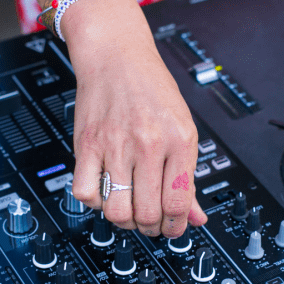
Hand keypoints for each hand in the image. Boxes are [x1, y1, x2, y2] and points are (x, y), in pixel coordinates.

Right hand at [62, 0, 207, 237]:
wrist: (117, 56)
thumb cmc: (152, 89)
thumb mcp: (183, 128)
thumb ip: (188, 176)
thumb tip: (197, 217)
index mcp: (180, 140)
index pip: (178, 204)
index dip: (176, 226)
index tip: (172, 227)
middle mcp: (148, 144)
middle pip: (147, 214)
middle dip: (150, 228)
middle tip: (150, 221)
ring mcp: (115, 145)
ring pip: (116, 211)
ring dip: (123, 220)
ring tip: (128, 208)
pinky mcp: (87, 144)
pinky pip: (85, 193)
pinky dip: (94, 202)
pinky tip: (104, 190)